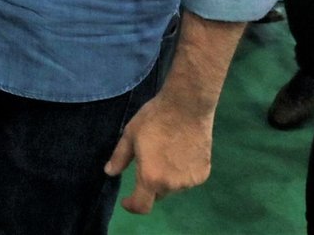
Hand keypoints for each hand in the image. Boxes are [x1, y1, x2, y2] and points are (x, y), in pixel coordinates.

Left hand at [104, 92, 213, 214]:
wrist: (187, 107)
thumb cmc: (154, 119)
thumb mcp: (130, 135)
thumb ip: (119, 158)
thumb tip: (109, 172)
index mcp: (151, 177)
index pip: (141, 206)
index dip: (132, 206)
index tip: (126, 200)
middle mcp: (172, 185)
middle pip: (157, 194)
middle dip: (149, 184)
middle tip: (147, 161)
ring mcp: (190, 181)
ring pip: (173, 187)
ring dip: (166, 178)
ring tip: (165, 153)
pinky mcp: (204, 173)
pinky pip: (187, 179)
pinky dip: (181, 173)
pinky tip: (180, 153)